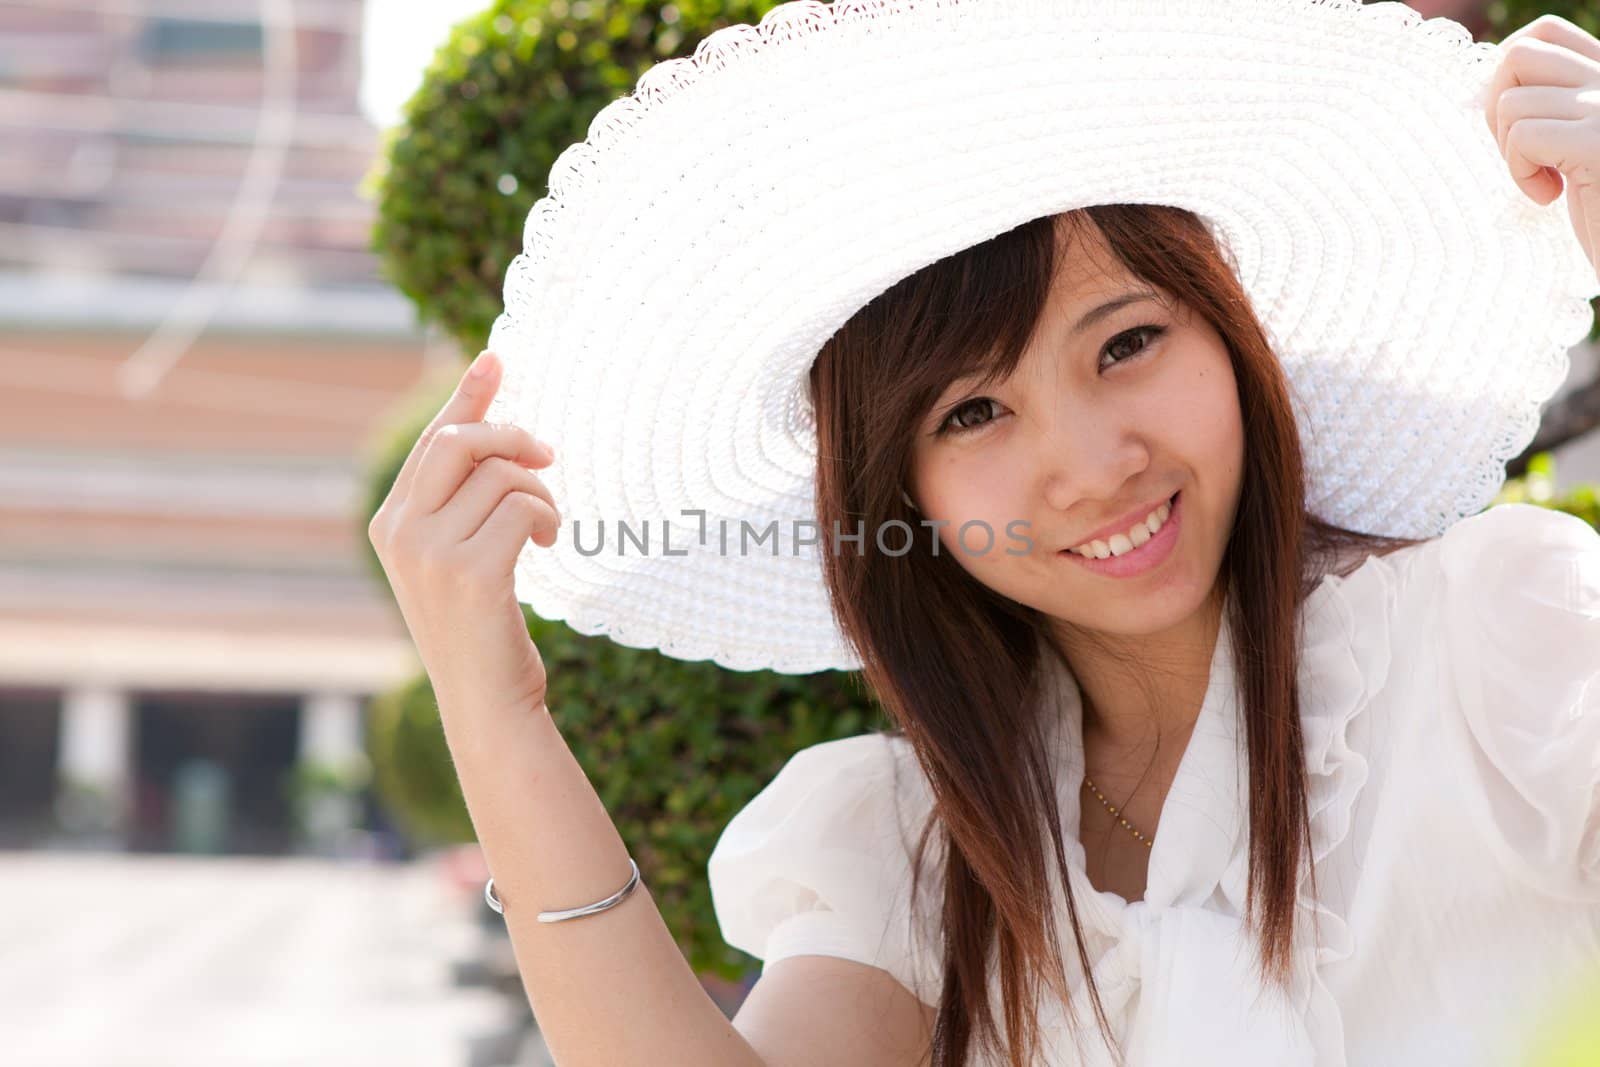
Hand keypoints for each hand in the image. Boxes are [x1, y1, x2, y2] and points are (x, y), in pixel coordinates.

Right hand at [368, 350, 560, 721]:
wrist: (486, 702)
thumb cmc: (481, 627)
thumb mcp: (459, 556)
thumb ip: (464, 500)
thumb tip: (489, 428)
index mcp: (390, 522)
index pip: (433, 440)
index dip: (468, 396)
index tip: (497, 358)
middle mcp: (400, 531)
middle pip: (460, 440)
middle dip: (513, 435)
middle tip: (548, 455)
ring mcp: (430, 553)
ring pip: (502, 476)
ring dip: (541, 493)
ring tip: (548, 527)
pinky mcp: (471, 573)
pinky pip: (524, 508)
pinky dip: (549, 517)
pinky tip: (548, 546)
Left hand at [1482, 13, 1599, 281]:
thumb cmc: (1596, 208)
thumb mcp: (1566, 147)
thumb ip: (1544, 108)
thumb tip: (1476, 92)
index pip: (1544, 34)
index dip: (1508, 75)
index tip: (1515, 124)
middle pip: (1518, 57)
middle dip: (1497, 109)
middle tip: (1521, 153)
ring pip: (1511, 103)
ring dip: (1510, 152)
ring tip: (1544, 180)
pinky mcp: (1598, 144)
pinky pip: (1523, 138)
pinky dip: (1520, 173)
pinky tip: (1549, 196)